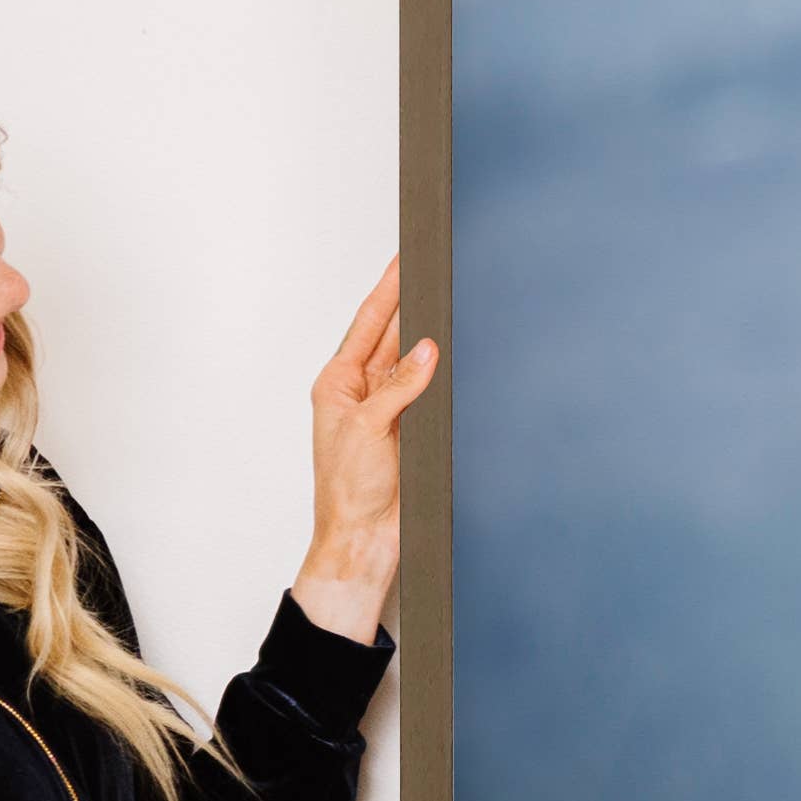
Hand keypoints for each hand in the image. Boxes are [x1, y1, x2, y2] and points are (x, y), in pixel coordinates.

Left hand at [292, 262, 434, 646]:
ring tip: (453, 304)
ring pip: (417, 362)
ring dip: (432, 339)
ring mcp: (392, 411)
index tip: (405, 260)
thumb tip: (427, 349)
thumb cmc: (349, 492)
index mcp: (339, 384)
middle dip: (414, 304)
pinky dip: (447, 374)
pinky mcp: (415, 430)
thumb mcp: (369, 429)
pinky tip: (461, 356)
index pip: (369, 324)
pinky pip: (434, 391)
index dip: (388, 290)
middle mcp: (364, 392)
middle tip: (436, 270)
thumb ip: (400, 386)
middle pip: (394, 335)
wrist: (366, 540)